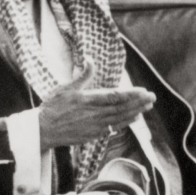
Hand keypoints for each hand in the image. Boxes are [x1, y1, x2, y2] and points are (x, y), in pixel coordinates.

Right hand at [37, 84, 153, 148]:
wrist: (43, 130)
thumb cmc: (52, 107)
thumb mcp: (65, 88)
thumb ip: (82, 76)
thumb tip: (91, 60)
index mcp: (88, 100)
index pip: (115, 96)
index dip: (131, 94)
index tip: (143, 91)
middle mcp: (94, 113)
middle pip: (122, 108)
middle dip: (138, 102)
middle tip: (152, 97)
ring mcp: (95, 126)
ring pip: (120, 118)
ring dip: (135, 112)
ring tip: (147, 106)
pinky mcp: (93, 134)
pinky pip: (114, 128)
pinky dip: (125, 122)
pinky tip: (134, 118)